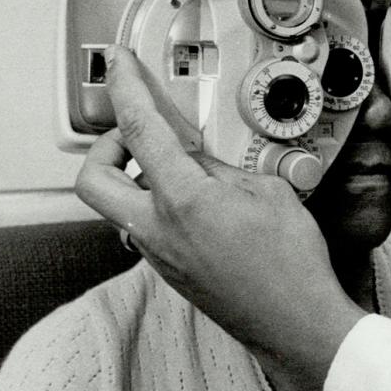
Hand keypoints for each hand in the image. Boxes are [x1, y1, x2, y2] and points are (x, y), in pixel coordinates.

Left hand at [74, 47, 364, 390]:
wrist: (298, 324)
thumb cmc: (293, 266)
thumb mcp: (269, 192)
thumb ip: (225, 169)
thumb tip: (204, 160)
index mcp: (183, 200)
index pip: (138, 129)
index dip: (125, 88)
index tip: (119, 66)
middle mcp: (158, 230)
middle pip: (93, 179)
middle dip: (105, 148)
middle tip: (135, 134)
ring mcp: (160, 256)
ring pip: (119, 208)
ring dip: (135, 180)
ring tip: (177, 168)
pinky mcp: (172, 273)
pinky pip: (147, 231)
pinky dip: (162, 209)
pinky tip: (200, 205)